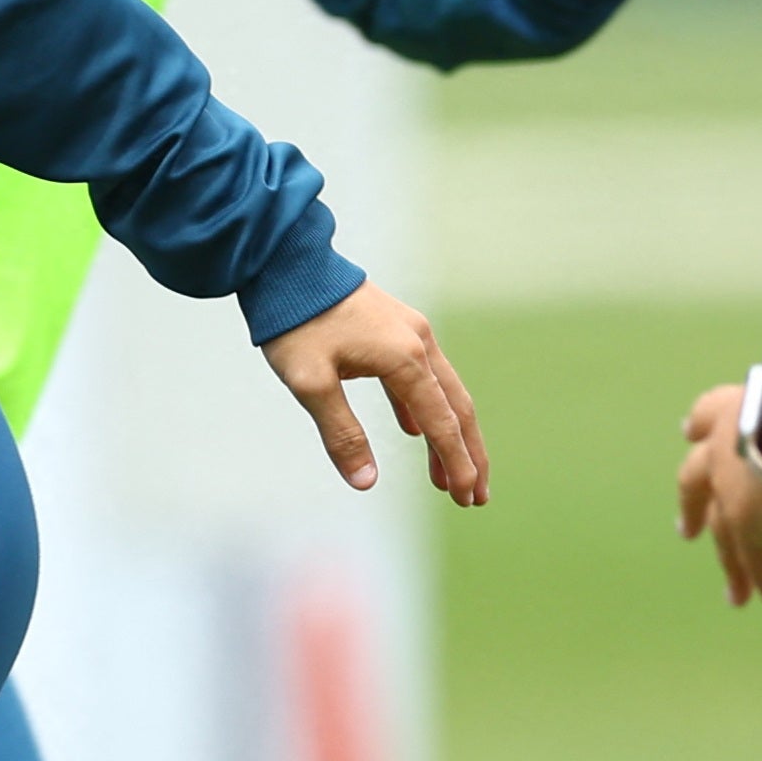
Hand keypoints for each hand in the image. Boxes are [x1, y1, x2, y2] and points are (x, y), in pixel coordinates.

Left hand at [265, 283, 486, 504]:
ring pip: (443, 392)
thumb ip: (341, 434)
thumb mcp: (310, 383)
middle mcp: (419, 343)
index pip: (441, 423)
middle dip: (468, 455)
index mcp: (405, 358)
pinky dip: (424, 408)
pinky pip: (421, 376)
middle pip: (457, 408)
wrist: (285, 262)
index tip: (466, 498)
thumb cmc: (295, 322)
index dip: (456, 464)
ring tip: (448, 476)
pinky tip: (415, 431)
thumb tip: (366, 482)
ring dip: (449, 435)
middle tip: (476, 498)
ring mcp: (411, 331)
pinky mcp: (395, 327)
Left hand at [674, 375, 761, 643]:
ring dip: (733, 569)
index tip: (690, 435)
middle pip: (698, 486)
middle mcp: (718, 457)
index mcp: (726, 416)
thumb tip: (749, 411)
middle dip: (694, 507)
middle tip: (686, 530)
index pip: (707, 422)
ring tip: (736, 597)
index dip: (700, 430)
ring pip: (727, 541)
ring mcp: (730, 497)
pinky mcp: (752, 528)